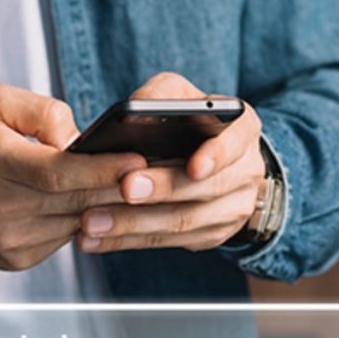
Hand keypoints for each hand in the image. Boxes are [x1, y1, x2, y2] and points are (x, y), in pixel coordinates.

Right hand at [0, 85, 145, 269]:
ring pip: (77, 221)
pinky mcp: (15, 259)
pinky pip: (64, 236)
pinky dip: (81, 217)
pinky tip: (90, 201)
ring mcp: (8, 240)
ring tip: (132, 183)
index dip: (102, 169)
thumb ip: (41, 110)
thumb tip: (80, 137)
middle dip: (121, 187)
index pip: (58, 173)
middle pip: (76, 200)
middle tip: (158, 172)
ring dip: (107, 205)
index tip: (140, 160)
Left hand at [77, 72, 264, 253]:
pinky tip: (96, 238)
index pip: (238, 141)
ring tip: (93, 220)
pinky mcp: (211, 235)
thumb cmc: (192, 124)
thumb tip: (134, 110)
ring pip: (184, 222)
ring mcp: (232, 209)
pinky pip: (168, 242)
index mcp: (242, 130)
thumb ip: (161, 96)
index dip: (218, 155)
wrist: (217, 164)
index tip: (194, 167)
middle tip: (125, 188)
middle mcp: (245, 172)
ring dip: (134, 224)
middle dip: (163, 189)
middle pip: (206, 187)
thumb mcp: (181, 96)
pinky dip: (128, 241)